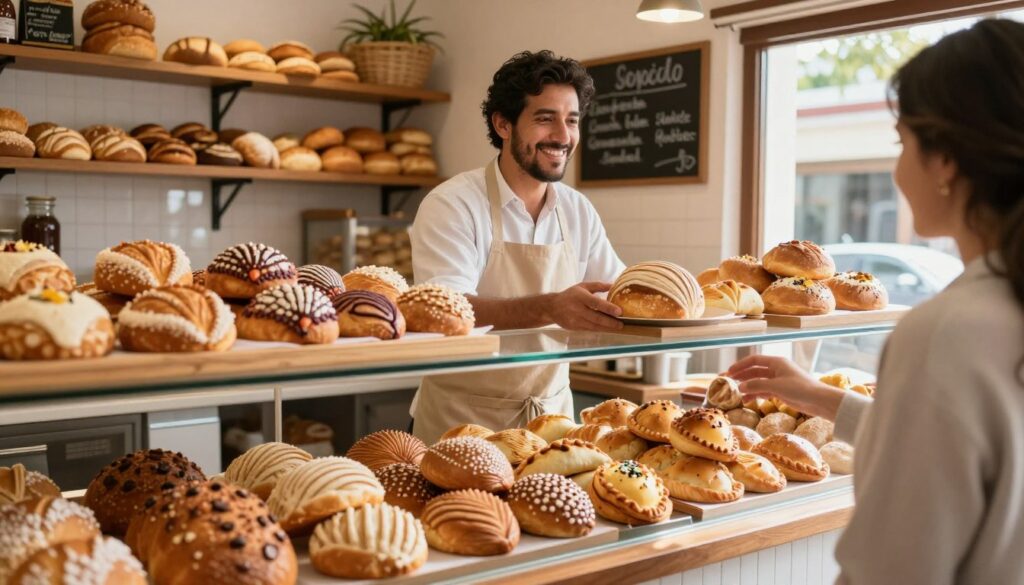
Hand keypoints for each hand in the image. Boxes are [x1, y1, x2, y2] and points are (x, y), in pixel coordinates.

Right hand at [547, 282, 623, 330]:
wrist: (552, 307)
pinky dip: (599, 330)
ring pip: (593, 326)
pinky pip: (589, 330)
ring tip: (618, 328)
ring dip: (606, 328)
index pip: (596, 303)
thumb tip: (614, 285)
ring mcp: (575, 320)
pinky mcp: (574, 328)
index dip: (608, 308)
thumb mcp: (583, 286)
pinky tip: (608, 329)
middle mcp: (577, 309)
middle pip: (596, 317)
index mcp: (580, 297)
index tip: (619, 311)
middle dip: (610, 322)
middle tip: (622, 324)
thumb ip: (598, 286)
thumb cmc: (570, 295)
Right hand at [726, 354, 846, 420]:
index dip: (740, 365)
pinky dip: (755, 394)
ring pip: (758, 381)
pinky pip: (764, 390)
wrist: (819, 401)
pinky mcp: (782, 391)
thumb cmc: (800, 389)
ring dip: (747, 386)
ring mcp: (779, 380)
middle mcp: (776, 369)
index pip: (754, 360)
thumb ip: (756, 385)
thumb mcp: (776, 386)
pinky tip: (747, 399)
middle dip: (741, 376)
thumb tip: (740, 386)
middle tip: (727, 382)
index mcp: (776, 362)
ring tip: (736, 393)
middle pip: (754, 371)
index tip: (729, 372)